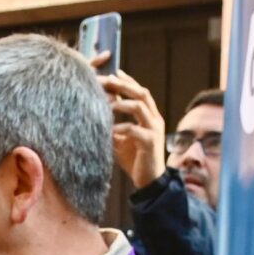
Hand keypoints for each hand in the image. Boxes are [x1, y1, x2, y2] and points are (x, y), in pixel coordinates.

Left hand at [93, 59, 167, 187]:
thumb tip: (98, 112)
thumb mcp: (123, 139)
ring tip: (107, 104)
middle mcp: (155, 120)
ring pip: (140, 107)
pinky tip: (108, 130)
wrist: (149, 181)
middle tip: (109, 79)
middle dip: (125, 85)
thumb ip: (115, 124)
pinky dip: (120, 127)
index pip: (141, 92)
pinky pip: (134, 130)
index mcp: (150, 116)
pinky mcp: (150, 142)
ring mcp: (154, 130)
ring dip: (122, 103)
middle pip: (142, 94)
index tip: (114, 73)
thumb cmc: (135, 159)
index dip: (128, 81)